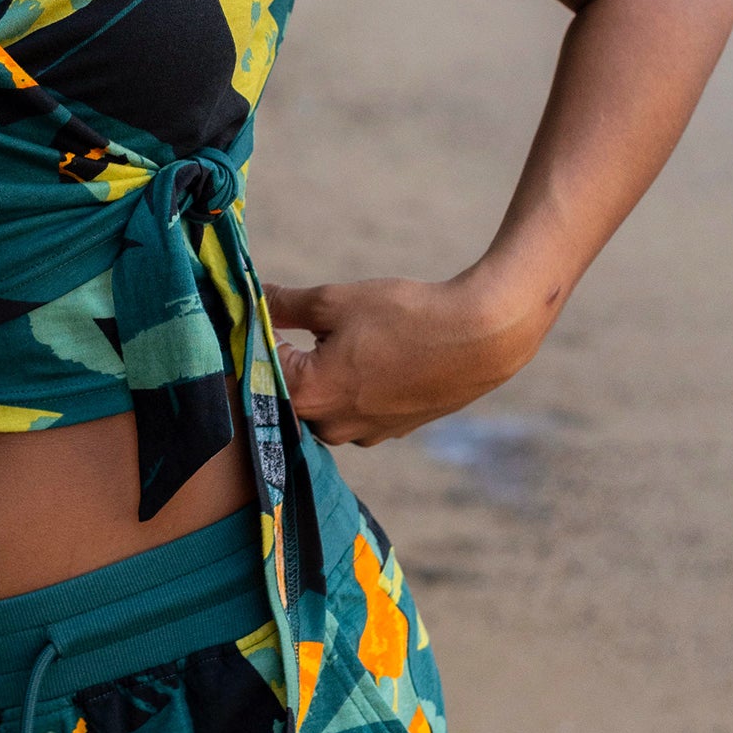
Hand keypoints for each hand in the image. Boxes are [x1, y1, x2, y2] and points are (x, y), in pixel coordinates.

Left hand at [263, 272, 548, 448]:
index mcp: (308, 396)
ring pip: (322, 403)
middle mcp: (330, 427)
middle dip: (288, 360)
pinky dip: (353, 386)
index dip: (257, 339)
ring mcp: (363, 434)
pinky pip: (354, 409)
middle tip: (296, 325)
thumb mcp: (334, 301)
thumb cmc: (406, 316)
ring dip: (322, 375)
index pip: (257, 370)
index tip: (262, 316)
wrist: (481, 338)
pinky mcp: (390, 431)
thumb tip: (252, 298)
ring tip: (346, 339)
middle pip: (287, 394)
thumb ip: (284, 305)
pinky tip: (373, 356)